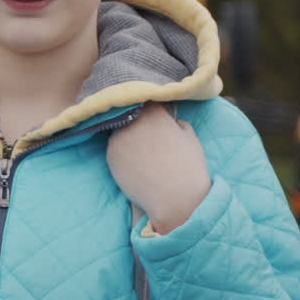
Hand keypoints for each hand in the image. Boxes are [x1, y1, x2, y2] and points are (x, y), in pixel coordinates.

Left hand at [106, 102, 210, 234]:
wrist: (174, 199)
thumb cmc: (188, 167)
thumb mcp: (189, 137)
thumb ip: (175, 123)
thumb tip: (169, 121)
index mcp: (152, 112)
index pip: (146, 100)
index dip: (151, 109)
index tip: (154, 115)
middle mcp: (131, 120)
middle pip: (131, 115)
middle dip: (137, 122)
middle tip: (148, 137)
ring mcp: (117, 138)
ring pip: (120, 131)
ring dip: (128, 137)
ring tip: (142, 152)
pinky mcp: (109, 156)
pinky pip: (115, 149)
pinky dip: (123, 153)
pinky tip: (135, 164)